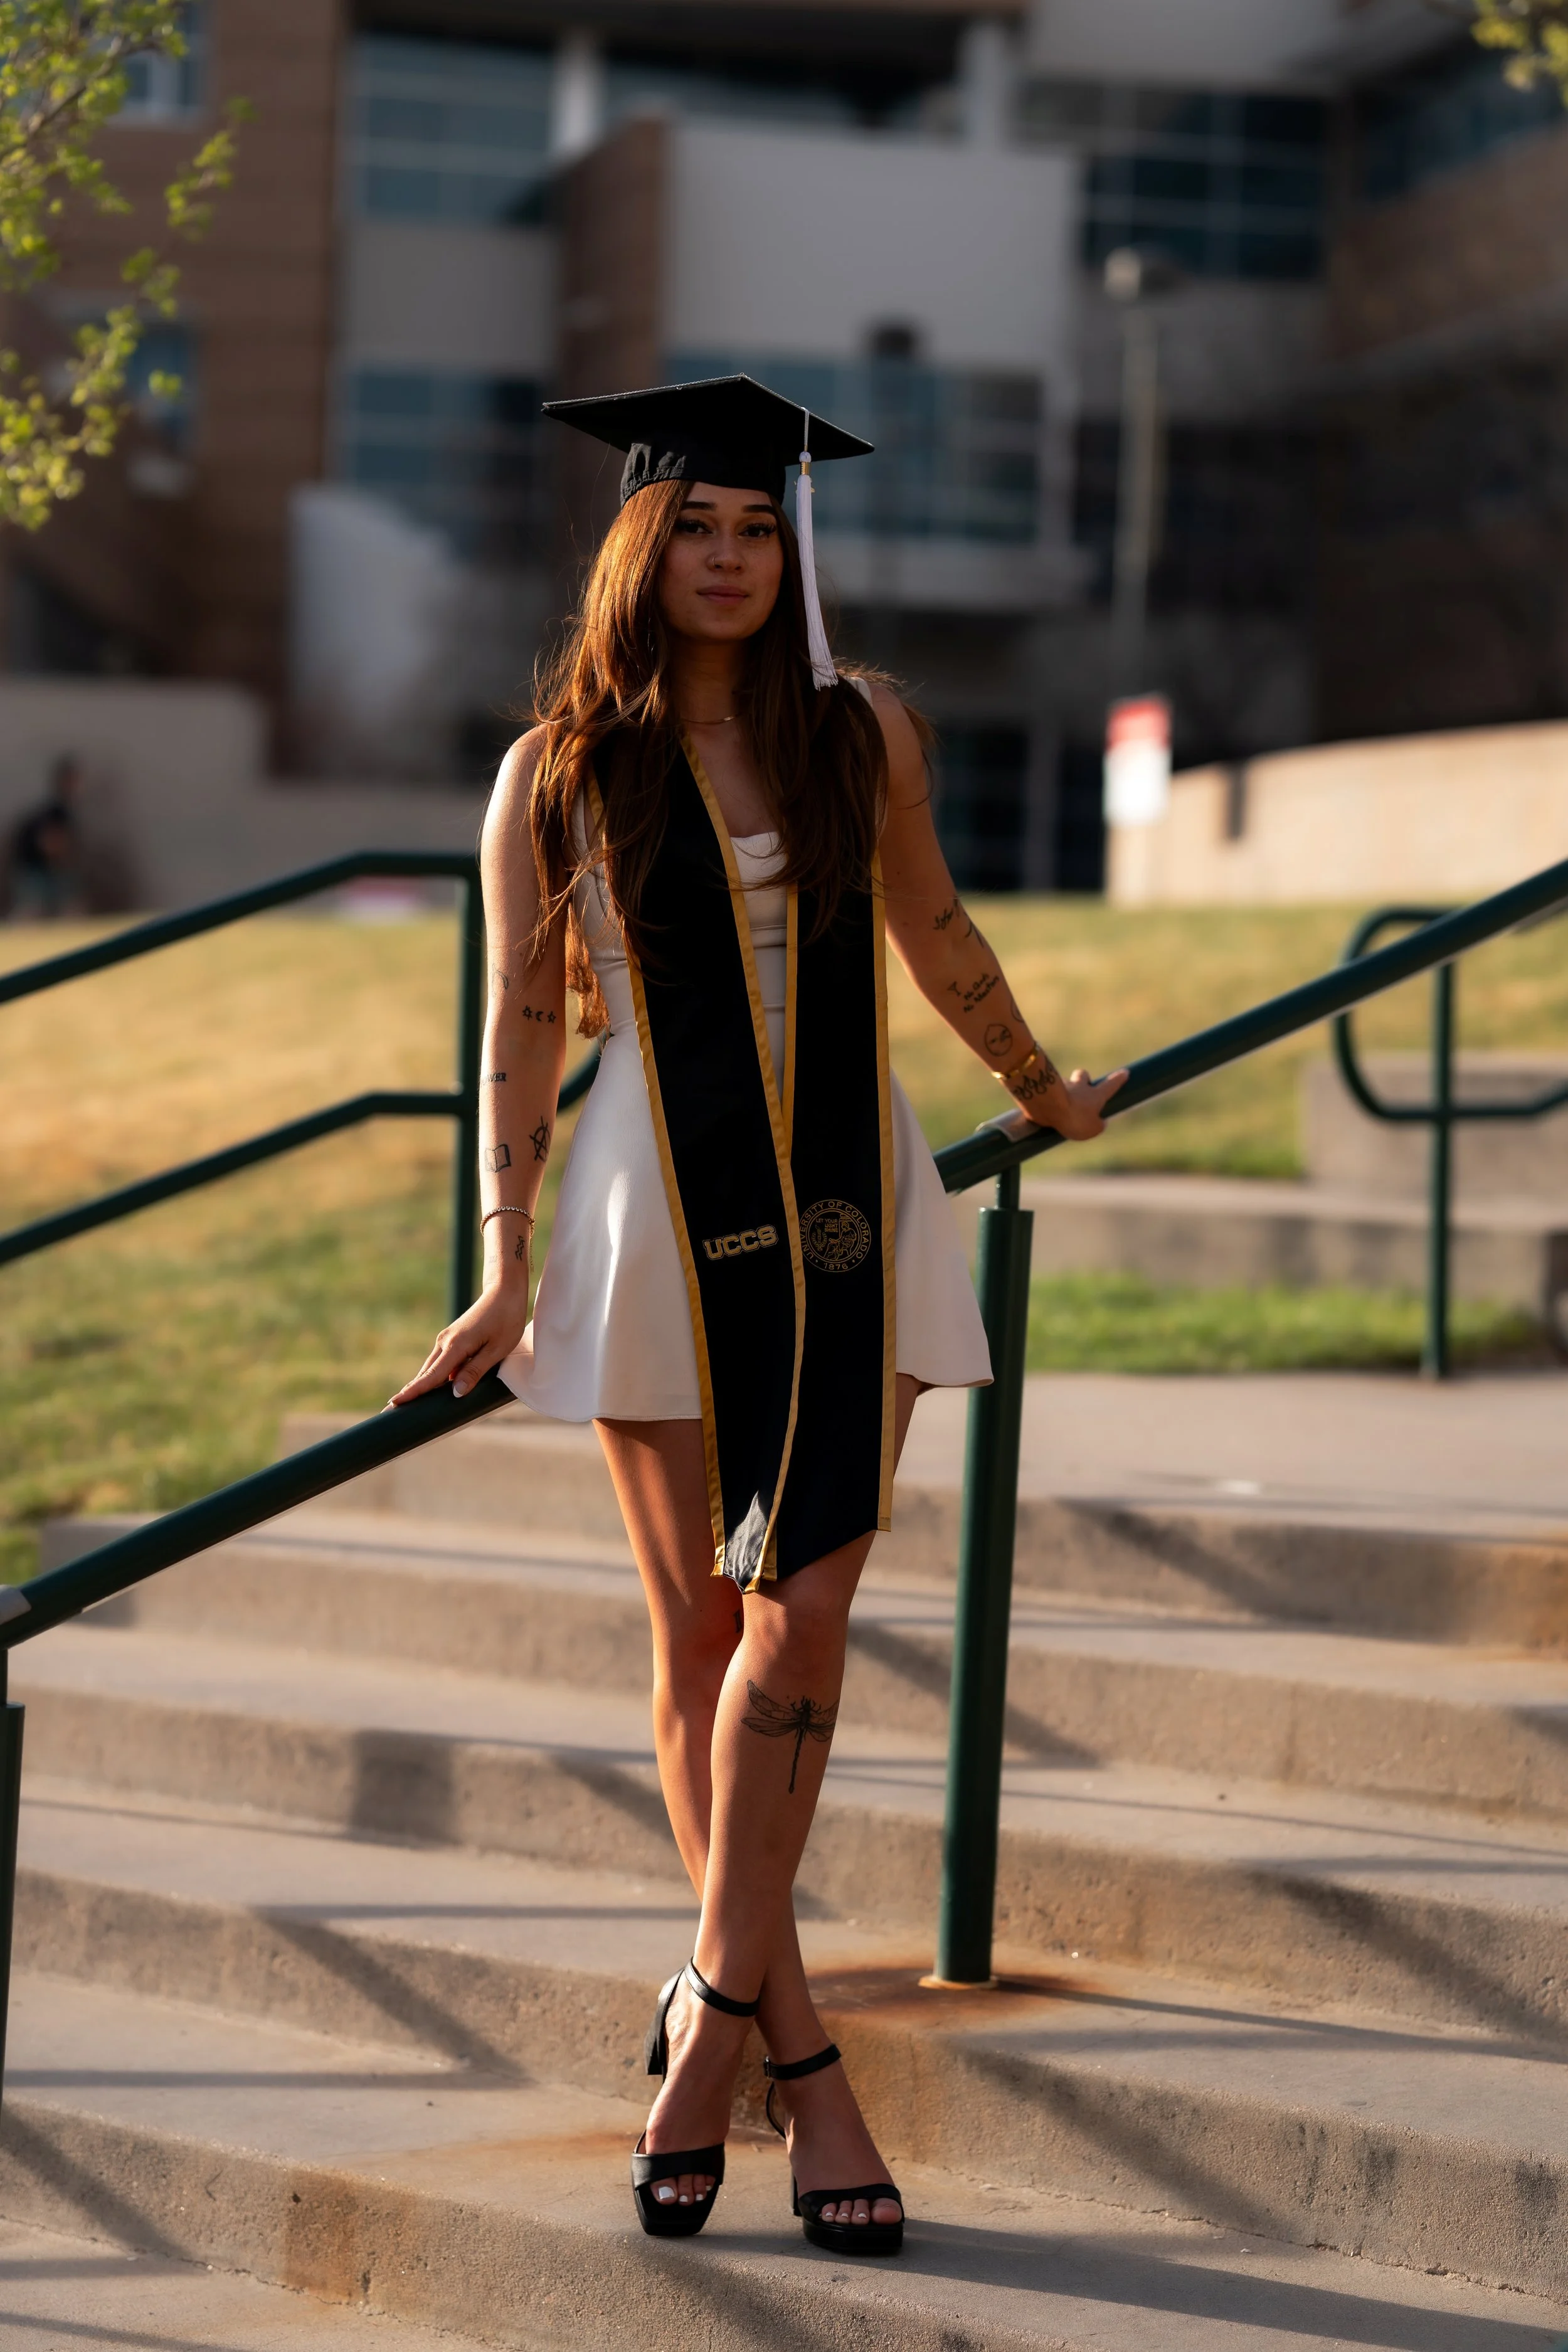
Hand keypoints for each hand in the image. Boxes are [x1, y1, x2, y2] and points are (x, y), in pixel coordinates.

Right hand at [390, 1269, 529, 1405]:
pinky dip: (433, 1376)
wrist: (503, 1292)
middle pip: (425, 1374)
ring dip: (420, 1385)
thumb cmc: (506, 1320)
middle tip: (389, 1411)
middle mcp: (445, 1342)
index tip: (394, 1403)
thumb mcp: (497, 1350)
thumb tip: (455, 1393)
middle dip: (409, 1392)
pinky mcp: (451, 1339)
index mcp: (456, 1346)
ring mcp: (446, 1340)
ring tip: (404, 1404)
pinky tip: (431, 1390)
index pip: (431, 1376)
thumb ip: (475, 1371)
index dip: (413, 1392)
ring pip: (431, 1368)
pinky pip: (439, 1362)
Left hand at [1015, 1061, 1128, 1139]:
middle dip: (1084, 1079)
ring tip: (1058, 1107)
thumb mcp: (1092, 1129)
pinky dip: (1048, 1099)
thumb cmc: (1074, 1118)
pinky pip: (1048, 1091)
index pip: (1111, 1085)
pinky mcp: (1044, 1088)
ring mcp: (1061, 1085)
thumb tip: (1099, 1123)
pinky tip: (1043, 1111)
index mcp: (1095, 1095)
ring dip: (1064, 1090)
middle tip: (1082, 1088)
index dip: (1118, 1079)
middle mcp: (1079, 1086)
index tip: (1125, 1072)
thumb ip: (1097, 1126)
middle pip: (1083, 1075)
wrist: (1048, 1106)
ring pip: (1065, 1082)